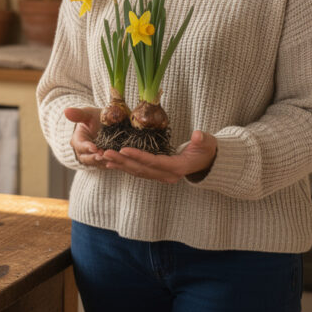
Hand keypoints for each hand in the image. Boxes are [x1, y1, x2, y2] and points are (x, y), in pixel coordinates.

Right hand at [64, 107, 106, 167]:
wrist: (105, 124)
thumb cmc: (95, 118)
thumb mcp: (88, 114)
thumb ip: (78, 114)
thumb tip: (66, 111)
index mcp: (77, 140)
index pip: (80, 145)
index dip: (86, 147)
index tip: (94, 147)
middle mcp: (83, 152)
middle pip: (86, 158)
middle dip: (94, 158)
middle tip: (103, 156)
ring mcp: (93, 158)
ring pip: (96, 163)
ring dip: (103, 162)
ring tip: (111, 159)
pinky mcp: (103, 161)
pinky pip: (106, 165)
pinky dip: (111, 164)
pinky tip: (118, 162)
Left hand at [101, 130, 217, 183]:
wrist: (207, 161)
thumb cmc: (206, 149)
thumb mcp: (208, 143)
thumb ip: (203, 140)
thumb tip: (198, 135)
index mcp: (178, 167)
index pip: (155, 162)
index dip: (139, 156)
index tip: (124, 149)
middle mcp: (167, 175)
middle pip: (142, 169)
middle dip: (123, 161)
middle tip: (106, 153)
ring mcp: (161, 176)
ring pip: (137, 172)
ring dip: (120, 165)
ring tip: (104, 157)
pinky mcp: (156, 174)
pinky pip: (138, 171)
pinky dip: (124, 167)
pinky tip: (111, 163)